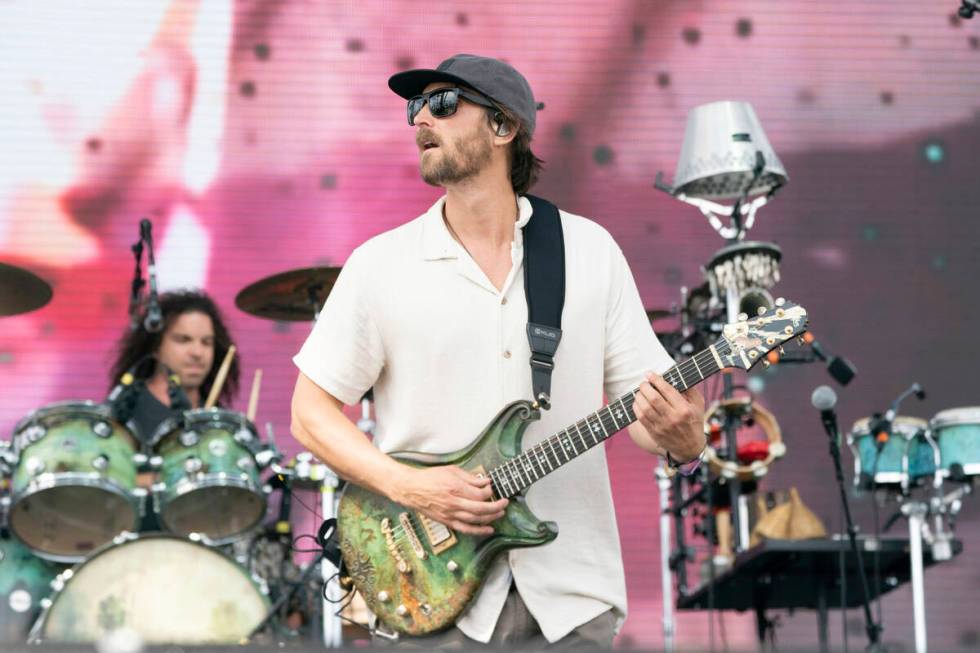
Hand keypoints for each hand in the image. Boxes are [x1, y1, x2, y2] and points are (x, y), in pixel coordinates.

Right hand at [391, 465, 508, 535]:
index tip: (492, 488)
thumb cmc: (430, 478)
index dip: (490, 492)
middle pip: (481, 508)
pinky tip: (489, 530)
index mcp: (456, 488)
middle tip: (505, 503)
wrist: (412, 489)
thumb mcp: (451, 470)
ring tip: (500, 513)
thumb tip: (486, 481)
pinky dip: (479, 531)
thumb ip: (470, 477)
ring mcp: (450, 514)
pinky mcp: (447, 522)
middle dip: (496, 507)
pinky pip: (465, 529)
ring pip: (475, 520)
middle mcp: (454, 503)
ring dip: (491, 518)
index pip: (480, 494)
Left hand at [631, 373, 705, 461]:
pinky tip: (638, 402)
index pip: (667, 390)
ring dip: (639, 396)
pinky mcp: (654, 432)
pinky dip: (636, 407)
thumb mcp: (698, 404)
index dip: (656, 380)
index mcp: (684, 409)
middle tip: (644, 383)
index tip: (649, 374)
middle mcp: (673, 418)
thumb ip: (689, 389)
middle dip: (645, 387)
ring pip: (644, 408)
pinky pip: (640, 417)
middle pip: (653, 398)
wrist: (689, 447)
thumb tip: (674, 375)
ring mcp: (662, 426)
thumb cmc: (694, 421)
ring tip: (640, 392)